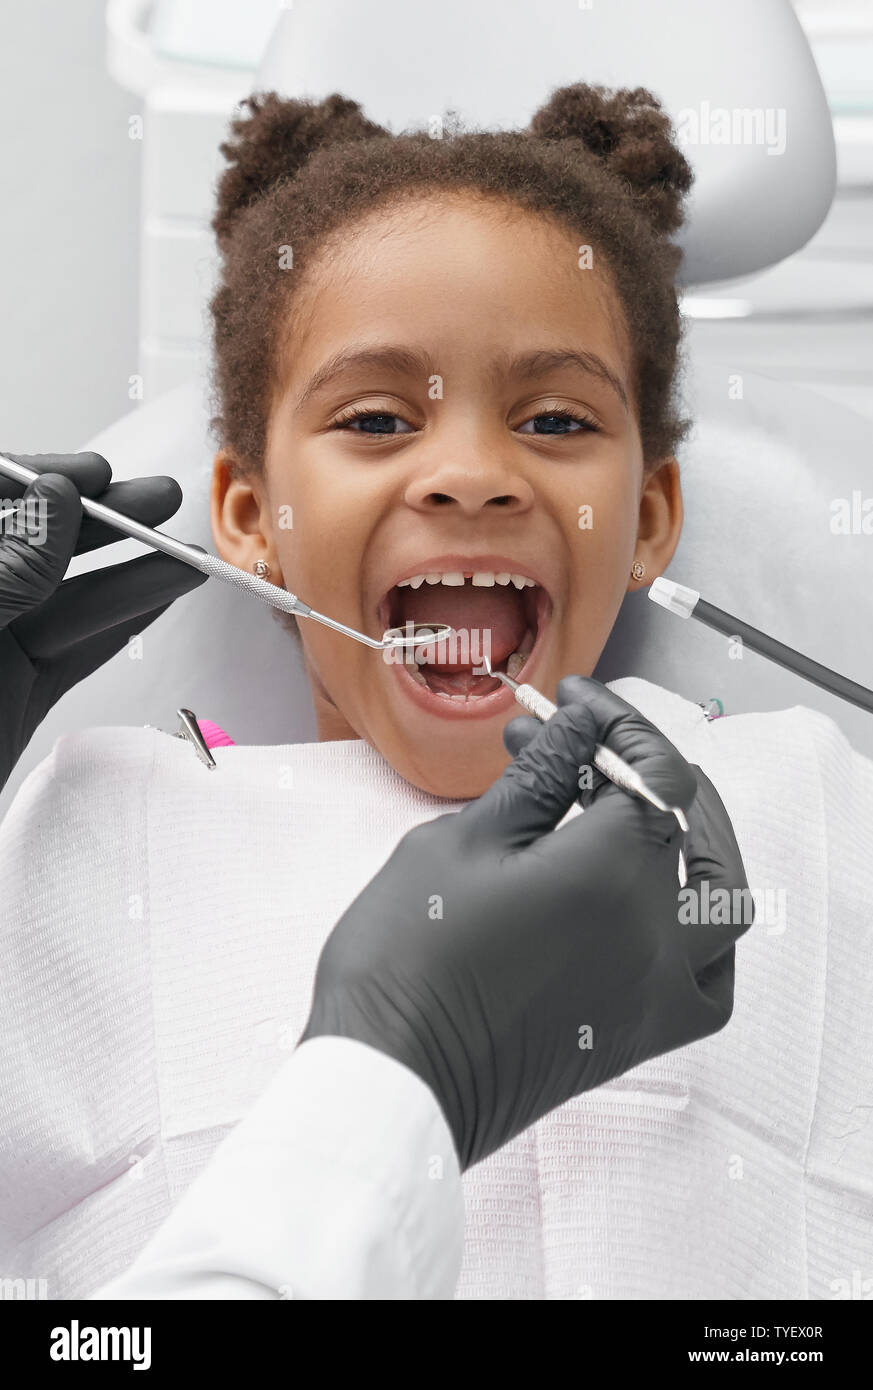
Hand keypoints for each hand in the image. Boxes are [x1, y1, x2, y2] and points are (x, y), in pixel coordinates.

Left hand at [0, 451, 206, 787]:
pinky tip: (157, 599)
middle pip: (30, 548)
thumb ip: (2, 570)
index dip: (36, 480)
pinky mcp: (6, 701)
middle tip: (157, 501)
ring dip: (127, 578)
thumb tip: (53, 504)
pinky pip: (71, 652)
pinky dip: (118, 625)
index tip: (93, 475)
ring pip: (61, 603)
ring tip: (184, 558)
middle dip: (98, 523)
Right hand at [300, 676, 752, 1170]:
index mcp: (611, 875)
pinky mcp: (638, 1034)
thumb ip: (539, 778)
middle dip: (640, 770)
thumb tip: (580, 728)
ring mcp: (655, 991)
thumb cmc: (407, 961)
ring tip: (632, 811)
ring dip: (689, 841)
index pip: (651, 771)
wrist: (391, 1079)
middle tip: (583, 747)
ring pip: (720, 901)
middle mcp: (653, 934)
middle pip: (691, 823)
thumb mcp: (462, 843)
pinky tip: (654, 905)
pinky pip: (708, 976)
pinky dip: (699, 931)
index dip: (615, 721)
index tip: (572, 702)